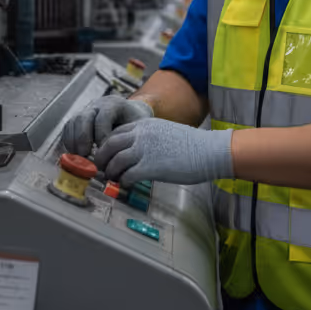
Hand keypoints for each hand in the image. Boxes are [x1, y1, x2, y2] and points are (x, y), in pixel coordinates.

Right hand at [61, 95, 152, 156]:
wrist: (132, 113)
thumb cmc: (137, 123)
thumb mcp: (140, 127)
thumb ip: (131, 138)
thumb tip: (121, 158)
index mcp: (115, 103)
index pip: (103, 117)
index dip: (101, 135)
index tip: (105, 151)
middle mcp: (98, 104)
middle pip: (84, 117)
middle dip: (83, 138)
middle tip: (86, 156)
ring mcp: (86, 110)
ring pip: (73, 122)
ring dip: (74, 141)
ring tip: (79, 158)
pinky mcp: (79, 119)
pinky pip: (68, 128)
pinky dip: (69, 142)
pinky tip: (75, 155)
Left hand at [95, 119, 233, 186]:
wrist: (208, 151)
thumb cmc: (191, 144)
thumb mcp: (165, 131)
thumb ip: (148, 138)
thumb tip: (137, 151)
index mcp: (144, 124)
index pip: (115, 132)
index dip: (107, 145)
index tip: (107, 155)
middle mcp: (140, 135)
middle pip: (109, 145)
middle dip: (102, 158)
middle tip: (102, 168)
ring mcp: (144, 150)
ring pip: (114, 161)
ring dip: (111, 172)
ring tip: (113, 179)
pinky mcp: (149, 167)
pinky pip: (126, 176)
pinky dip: (123, 182)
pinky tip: (127, 185)